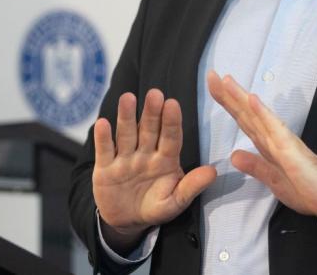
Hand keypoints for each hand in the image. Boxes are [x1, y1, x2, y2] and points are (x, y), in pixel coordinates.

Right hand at [92, 89, 216, 251]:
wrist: (127, 221)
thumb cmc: (155, 207)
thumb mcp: (175, 201)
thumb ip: (191, 187)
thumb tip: (213, 173)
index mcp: (166, 159)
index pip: (171, 137)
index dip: (172, 121)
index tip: (173, 104)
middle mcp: (146, 153)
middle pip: (149, 130)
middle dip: (152, 112)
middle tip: (155, 93)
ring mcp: (125, 159)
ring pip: (127, 134)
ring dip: (127, 117)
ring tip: (128, 98)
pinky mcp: (105, 168)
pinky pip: (105, 150)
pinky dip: (103, 138)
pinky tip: (103, 123)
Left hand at [206, 71, 316, 221]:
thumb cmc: (307, 189)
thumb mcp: (274, 181)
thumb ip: (255, 166)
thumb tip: (234, 155)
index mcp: (268, 145)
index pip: (244, 120)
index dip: (228, 103)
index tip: (213, 85)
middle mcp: (274, 138)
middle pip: (247, 113)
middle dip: (229, 95)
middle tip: (211, 75)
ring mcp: (284, 142)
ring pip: (259, 116)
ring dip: (243, 98)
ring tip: (228, 81)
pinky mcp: (292, 151)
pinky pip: (275, 130)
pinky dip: (263, 114)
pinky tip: (253, 100)